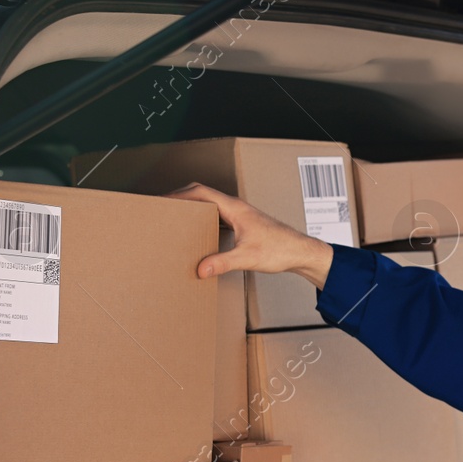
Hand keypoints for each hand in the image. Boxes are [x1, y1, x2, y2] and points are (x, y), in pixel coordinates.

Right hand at [168, 182, 334, 290]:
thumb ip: (223, 262)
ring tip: (175, 218)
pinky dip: (203, 219)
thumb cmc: (281, 250)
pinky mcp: (243, 224)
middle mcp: (236, 207)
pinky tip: (198, 232)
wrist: (301, 252)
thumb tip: (200, 269)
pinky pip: (217, 215)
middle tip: (163, 208)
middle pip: (202, 194)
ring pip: (210, 204)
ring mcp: (240, 214)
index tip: (161, 201)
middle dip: (181, 198)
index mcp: (235, 207)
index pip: (200, 192)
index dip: (178, 194)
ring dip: (192, 208)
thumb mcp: (248, 257)